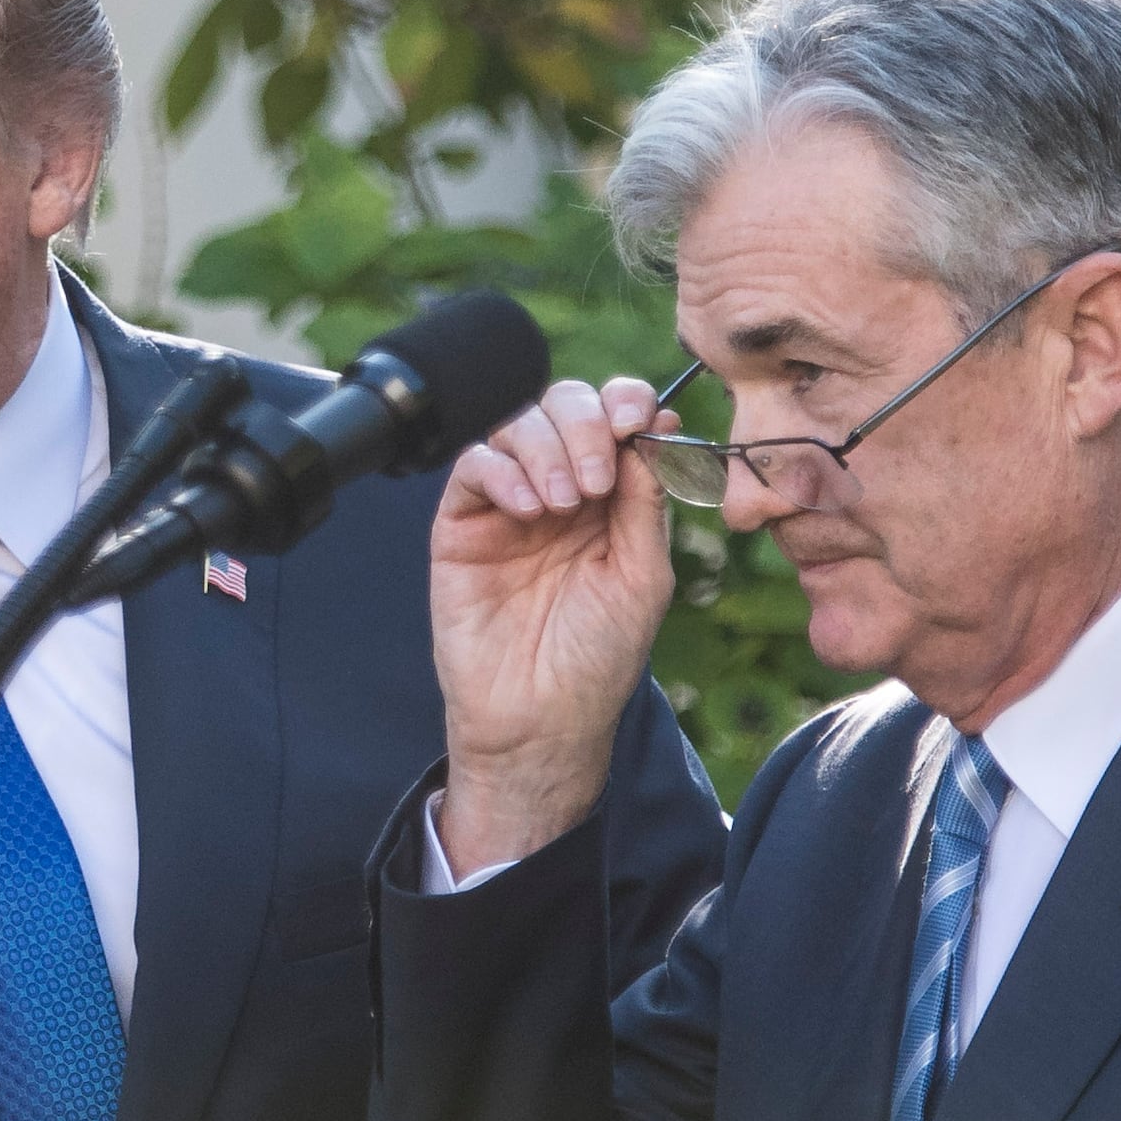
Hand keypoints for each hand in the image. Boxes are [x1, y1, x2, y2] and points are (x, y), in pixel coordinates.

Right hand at [428, 375, 676, 872]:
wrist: (540, 718)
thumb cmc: (597, 657)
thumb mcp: (643, 575)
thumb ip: (646, 500)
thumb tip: (657, 425)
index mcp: (612, 497)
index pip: (615, 418)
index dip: (625, 402)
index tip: (639, 419)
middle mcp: (560, 488)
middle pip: (564, 405)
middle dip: (585, 424)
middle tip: (597, 479)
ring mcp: (509, 503)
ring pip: (518, 424)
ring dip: (547, 450)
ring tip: (562, 504)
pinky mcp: (462, 523)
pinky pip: (475, 465)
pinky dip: (502, 472)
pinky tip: (526, 509)